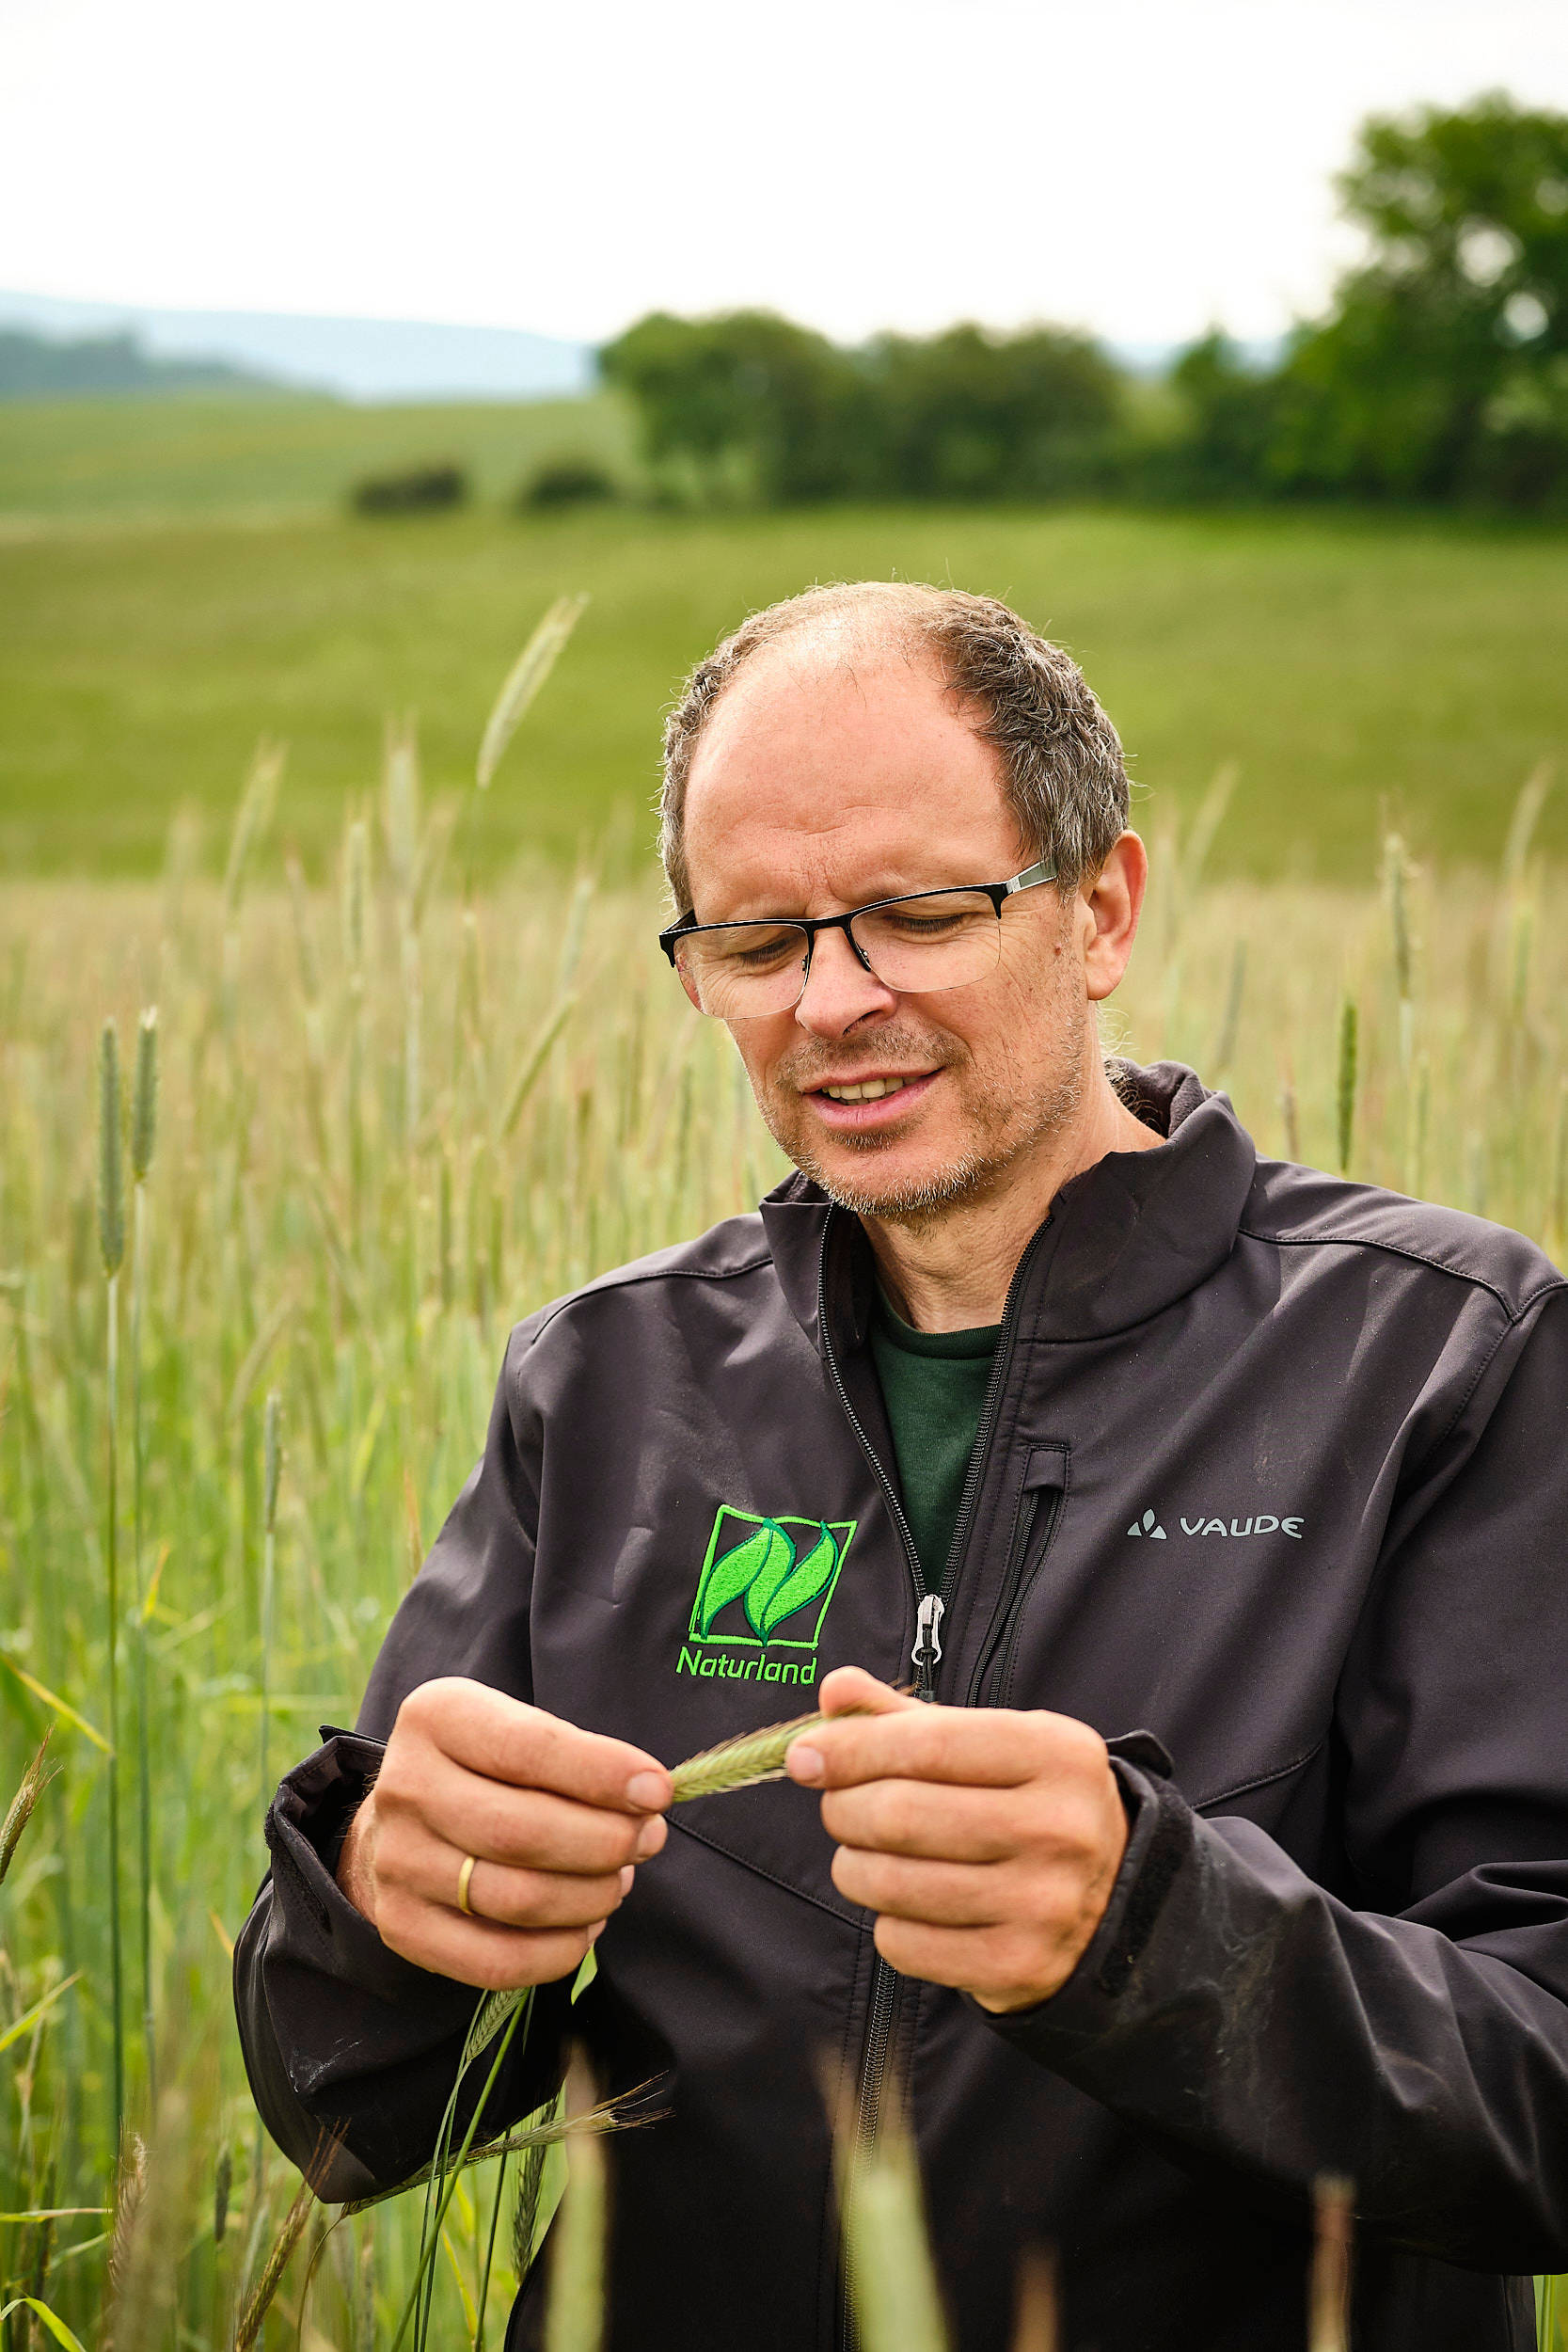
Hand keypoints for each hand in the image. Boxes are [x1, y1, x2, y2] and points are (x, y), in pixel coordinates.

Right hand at [336, 1678, 671, 1990]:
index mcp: (437, 1717)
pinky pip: (496, 1961)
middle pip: (521, 1832)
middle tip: (647, 1839)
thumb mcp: (516, 1729)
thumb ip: (576, 1758)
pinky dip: (559, 1951)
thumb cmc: (484, 1769)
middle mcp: (406, 1787)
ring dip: (590, 1896)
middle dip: (605, 1842)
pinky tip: (586, 1926)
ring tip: (619, 1880)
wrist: (401, 1822)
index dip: (602, 1774)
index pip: (528, 1748)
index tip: (657, 1791)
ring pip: (515, 1899)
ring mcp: (397, 1863)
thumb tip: (648, 1801)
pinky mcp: (403, 1928)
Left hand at [786, 1667, 1126, 2013]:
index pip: (926, 1744)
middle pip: (899, 1815)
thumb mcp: (989, 1744)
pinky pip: (903, 1945)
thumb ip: (907, 1718)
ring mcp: (1044, 1904)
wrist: (1108, 1897)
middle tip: (839, 1808)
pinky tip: (907, 1906)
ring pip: (891, 1883)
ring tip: (864, 1855)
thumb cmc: (1027, 1803)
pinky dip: (884, 1923)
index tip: (805, 1756)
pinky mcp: (1019, 1967)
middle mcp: (1059, 1829)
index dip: (850, 1749)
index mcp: (1056, 1754)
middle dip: (843, 1809)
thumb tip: (833, 1692)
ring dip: (853, 1867)